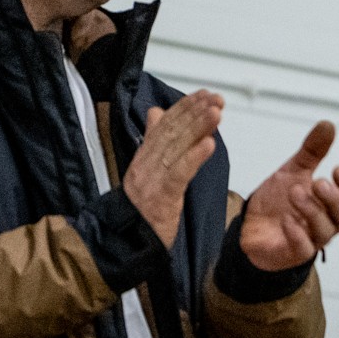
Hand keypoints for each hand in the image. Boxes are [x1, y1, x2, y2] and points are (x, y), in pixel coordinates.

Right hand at [122, 91, 222, 247]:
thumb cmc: (140, 208)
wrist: (122, 242)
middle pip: (171, 132)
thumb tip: (156, 112)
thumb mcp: (146, 171)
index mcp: (144, 156)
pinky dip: (194, 158)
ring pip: (175, 148)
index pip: (165, 125)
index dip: (185, 108)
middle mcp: (146, 164)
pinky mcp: (160, 197)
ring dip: (197, 128)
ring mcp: (151, 180)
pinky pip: (178, 174)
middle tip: (214, 98)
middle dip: (194, 112)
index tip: (204, 95)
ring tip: (216, 113)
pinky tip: (209, 145)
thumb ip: (153, 141)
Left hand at [237, 121, 338, 270]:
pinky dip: (297, 234)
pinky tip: (287, 220)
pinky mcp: (292, 252)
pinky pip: (303, 248)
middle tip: (318, 182)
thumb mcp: (294, 170)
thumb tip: (328, 124)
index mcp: (331, 204)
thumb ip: (312, 151)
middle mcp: (326, 223)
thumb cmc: (279, 201)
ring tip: (296, 192)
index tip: (338, 168)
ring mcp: (310, 240)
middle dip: (335, 198)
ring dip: (313, 210)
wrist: (250, 225)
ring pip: (325, 231)